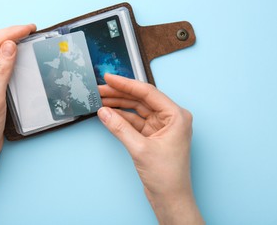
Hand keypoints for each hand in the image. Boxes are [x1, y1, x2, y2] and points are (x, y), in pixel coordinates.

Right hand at [97, 74, 203, 224]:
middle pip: (141, 99)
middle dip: (120, 94)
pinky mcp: (153, 136)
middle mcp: (171, 118)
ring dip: (119, 105)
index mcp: (176, 116)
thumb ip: (120, 128)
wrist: (170, 199)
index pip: (148, 93)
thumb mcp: (140, 149)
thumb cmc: (167, 176)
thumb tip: (104, 112)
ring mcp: (161, 127)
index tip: (109, 78)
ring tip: (101, 99)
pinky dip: (122, 118)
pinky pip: (135, 121)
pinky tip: (109, 114)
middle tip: (100, 89)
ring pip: (137, 109)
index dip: (126, 84)